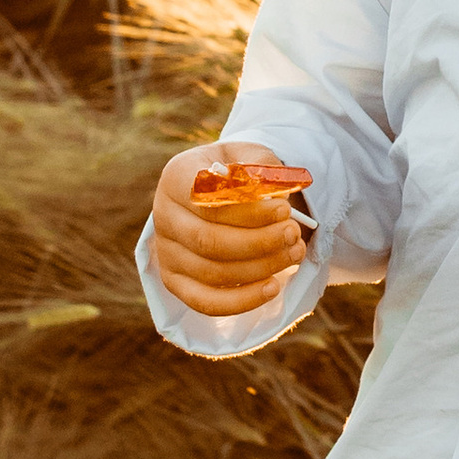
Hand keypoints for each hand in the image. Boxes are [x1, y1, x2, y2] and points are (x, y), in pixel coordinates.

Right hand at [152, 142, 310, 318]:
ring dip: (260, 267)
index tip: (285, 210)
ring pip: (212, 272)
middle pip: (209, 240)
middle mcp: (164, 215)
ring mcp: (165, 252)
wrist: (219, 191)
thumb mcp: (252, 156)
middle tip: (294, 234)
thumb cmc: (239, 172)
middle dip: (259, 242)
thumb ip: (263, 168)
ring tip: (295, 253)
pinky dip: (242, 300)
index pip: (207, 200)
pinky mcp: (174, 280)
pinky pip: (204, 301)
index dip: (248, 210)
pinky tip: (273, 287)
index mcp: (177, 177)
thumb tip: (275, 197)